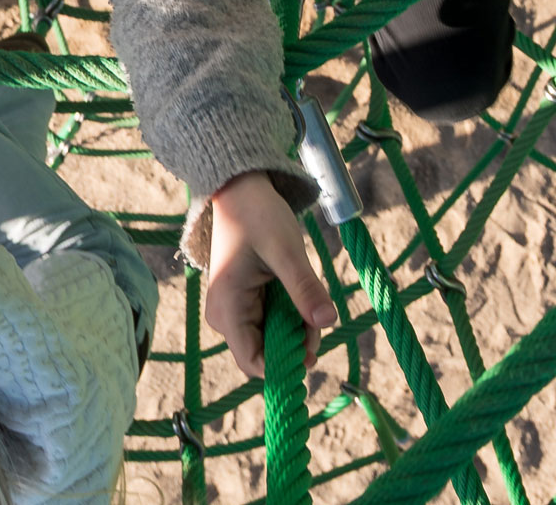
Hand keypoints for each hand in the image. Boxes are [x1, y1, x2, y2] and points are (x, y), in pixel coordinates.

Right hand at [203, 171, 331, 375]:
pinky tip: (302, 293)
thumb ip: (305, 288)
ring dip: (298, 326)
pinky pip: (272, 322)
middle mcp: (226, 316)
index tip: (315, 351)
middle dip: (298, 341)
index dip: (285, 365)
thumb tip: (329, 321)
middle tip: (321, 313)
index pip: (253, 363)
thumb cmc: (258, 215)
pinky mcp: (246, 302)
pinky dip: (292, 314)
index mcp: (228, 309)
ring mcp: (235, 310)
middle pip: (266, 352)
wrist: (241, 189)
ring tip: (314, 297)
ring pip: (272, 338)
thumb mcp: (286, 251)